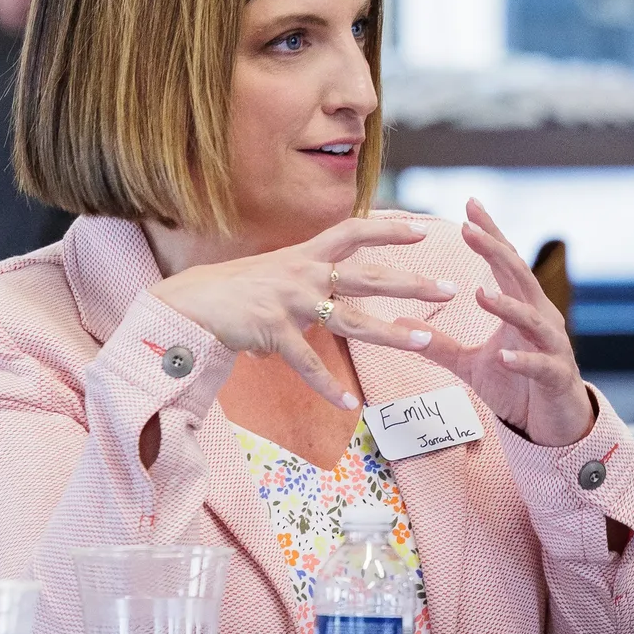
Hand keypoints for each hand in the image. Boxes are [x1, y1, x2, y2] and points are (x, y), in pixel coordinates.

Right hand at [147, 217, 455, 408]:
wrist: (183, 304)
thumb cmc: (227, 291)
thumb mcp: (270, 276)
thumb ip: (298, 288)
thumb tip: (308, 318)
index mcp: (303, 255)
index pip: (353, 232)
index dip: (388, 229)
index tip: (424, 229)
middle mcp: (301, 273)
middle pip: (369, 276)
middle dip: (412, 283)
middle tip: (450, 289)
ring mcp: (288, 302)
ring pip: (351, 319)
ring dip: (391, 332)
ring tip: (425, 342)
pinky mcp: (271, 332)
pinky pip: (308, 363)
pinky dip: (328, 387)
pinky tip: (349, 405)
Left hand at [400, 199, 593, 446]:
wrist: (557, 426)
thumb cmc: (518, 388)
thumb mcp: (472, 364)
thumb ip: (440, 344)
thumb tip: (402, 324)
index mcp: (522, 307)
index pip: (505, 262)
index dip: (490, 233)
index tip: (469, 205)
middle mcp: (541, 318)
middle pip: (519, 277)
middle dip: (495, 251)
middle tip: (469, 229)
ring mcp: (552, 346)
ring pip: (533, 319)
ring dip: (507, 306)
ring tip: (481, 294)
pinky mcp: (556, 377)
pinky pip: (540, 365)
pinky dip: (522, 360)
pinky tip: (503, 356)